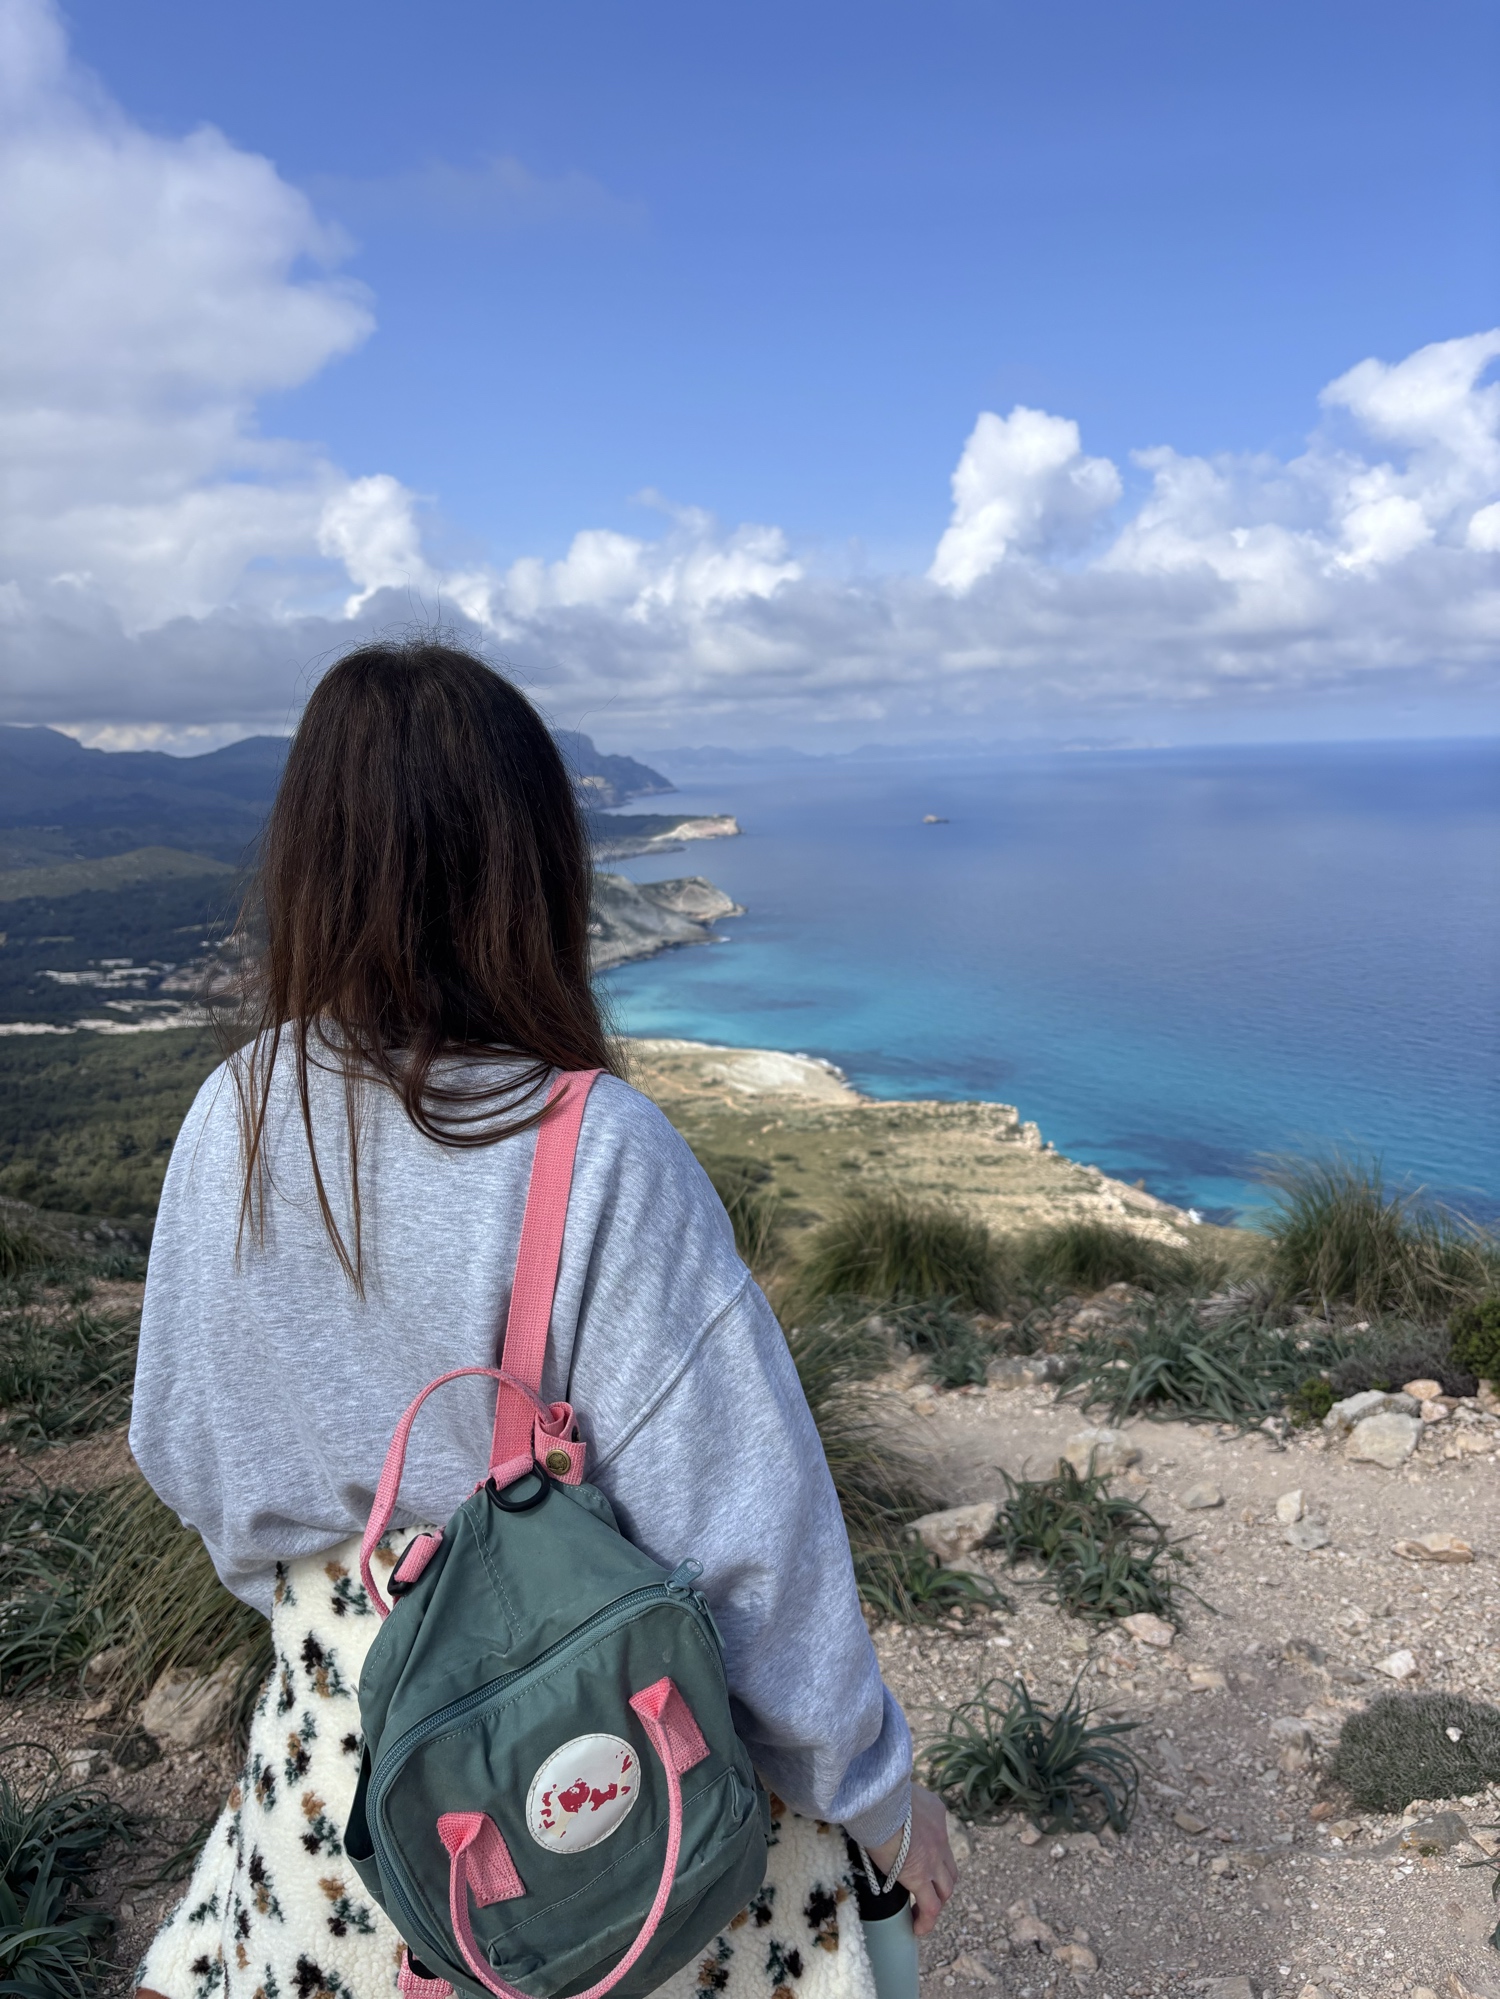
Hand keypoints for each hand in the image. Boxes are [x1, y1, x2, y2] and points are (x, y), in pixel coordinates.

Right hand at [864, 1782, 956, 1936]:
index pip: (940, 1838)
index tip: (918, 1859)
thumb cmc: (877, 1790)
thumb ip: (896, 1802)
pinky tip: (916, 1928)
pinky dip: (926, 1921)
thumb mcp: (896, 1791)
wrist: (878, 1798)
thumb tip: (880, 1808)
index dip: (932, 1853)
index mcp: (935, 1811)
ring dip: (937, 1900)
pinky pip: (930, 1907)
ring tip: (922, 1911)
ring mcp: (933, 1858)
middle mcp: (940, 1835)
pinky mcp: (919, 1876)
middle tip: (925, 1889)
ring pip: (946, 1889)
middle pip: (949, 1867)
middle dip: (941, 1881)